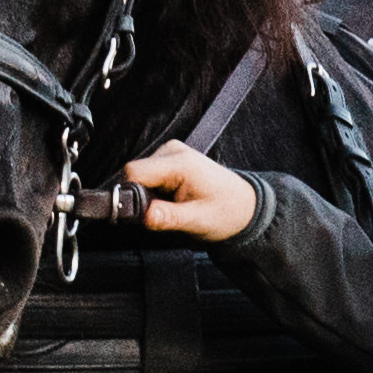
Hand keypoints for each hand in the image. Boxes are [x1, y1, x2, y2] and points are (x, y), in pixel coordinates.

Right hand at [117, 142, 258, 244]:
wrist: (244, 206)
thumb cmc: (226, 212)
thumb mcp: (197, 221)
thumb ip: (166, 217)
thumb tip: (139, 215)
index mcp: (180, 163)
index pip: (133, 172)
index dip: (129, 195)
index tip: (140, 215)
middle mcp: (172, 150)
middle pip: (133, 173)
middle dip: (139, 197)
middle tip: (162, 214)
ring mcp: (170, 151)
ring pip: (137, 175)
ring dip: (146, 195)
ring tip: (171, 206)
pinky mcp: (168, 157)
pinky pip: (146, 174)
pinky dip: (152, 190)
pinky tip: (170, 199)